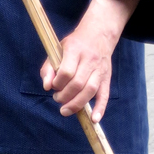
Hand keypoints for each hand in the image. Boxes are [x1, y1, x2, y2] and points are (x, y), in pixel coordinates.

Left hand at [40, 0, 138, 122]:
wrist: (98, 34)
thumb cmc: (74, 45)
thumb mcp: (57, 50)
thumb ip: (48, 68)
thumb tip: (47, 87)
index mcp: (75, 50)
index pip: (67, 71)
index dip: (58, 83)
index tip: (53, 86)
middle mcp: (89, 60)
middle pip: (78, 83)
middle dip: (65, 96)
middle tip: (58, 99)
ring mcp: (100, 70)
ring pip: (90, 90)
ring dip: (77, 104)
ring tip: (65, 109)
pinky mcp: (107, 78)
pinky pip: (105, 95)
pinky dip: (100, 108)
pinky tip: (94, 119)